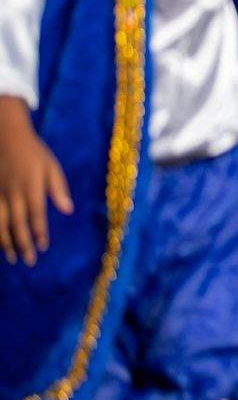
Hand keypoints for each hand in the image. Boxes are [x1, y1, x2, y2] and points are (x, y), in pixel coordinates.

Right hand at [0, 100, 73, 265]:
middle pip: (18, 224)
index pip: (36, 215)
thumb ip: (59, 189)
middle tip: (30, 261)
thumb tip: (68, 210)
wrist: (6, 138)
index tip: (44, 247)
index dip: (39, 233)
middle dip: (23, 244)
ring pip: (0, 224)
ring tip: (12, 259)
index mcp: (31, 188)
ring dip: (6, 243)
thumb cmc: (34, 153)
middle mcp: (13, 195)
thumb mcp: (52, 167)